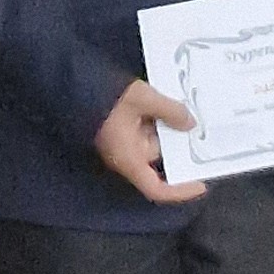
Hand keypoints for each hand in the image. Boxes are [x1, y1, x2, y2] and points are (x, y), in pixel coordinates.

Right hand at [94, 80, 204, 206]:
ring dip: (167, 126)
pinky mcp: (118, 129)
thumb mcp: (142, 98)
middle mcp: (125, 156)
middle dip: (178, 142)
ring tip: (186, 107)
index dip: (180, 191)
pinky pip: (143, 129)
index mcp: (129, 158)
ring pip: (152, 140)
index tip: (201, 184)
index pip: (156, 188)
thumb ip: (169, 111)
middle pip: (159, 158)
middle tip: (200, 126)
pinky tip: (167, 103)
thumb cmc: (105, 96)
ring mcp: (121, 143)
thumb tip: (191, 124)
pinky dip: (156, 119)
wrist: (72, 82)